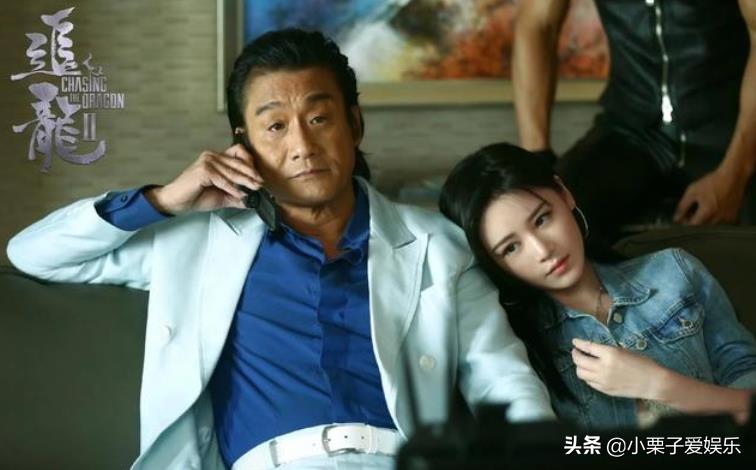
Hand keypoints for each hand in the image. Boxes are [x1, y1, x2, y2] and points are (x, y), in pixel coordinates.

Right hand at [145, 144, 263, 214]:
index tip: (258, 177)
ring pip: (232, 172)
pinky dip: (232, 188)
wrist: (178, 202)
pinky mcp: (203, 170)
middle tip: (261, 184)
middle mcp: (212, 156)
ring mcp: (207, 161)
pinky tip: (240, 194)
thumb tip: (253, 200)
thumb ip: (237, 195)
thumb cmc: (196, 196)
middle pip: (238, 162)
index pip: (238, 153)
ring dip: (245, 182)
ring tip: (254, 189)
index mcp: (216, 158)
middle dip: (251, 175)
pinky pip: (223, 180)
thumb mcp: (223, 196)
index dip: (250, 164)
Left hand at [571, 338, 664, 399]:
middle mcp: (603, 367)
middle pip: (579, 360)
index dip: (578, 343)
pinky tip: (591, 372)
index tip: (574, 341)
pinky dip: (587, 376)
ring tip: (582, 362)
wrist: (653, 382)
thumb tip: (591, 349)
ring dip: (579, 366)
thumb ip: (606, 351)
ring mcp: (603, 380)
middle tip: (576, 351)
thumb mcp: (623, 351)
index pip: (587, 347)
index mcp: (610, 354)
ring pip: (580, 373)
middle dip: (575, 354)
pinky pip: (589, 382)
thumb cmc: (642, 363)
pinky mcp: (604, 390)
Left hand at [673, 168, 745, 224]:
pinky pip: (721, 224)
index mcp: (707, 212)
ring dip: (704, 222)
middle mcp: (718, 218)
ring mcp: (727, 218)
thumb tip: (676, 218)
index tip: (682, 219)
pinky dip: (714, 220)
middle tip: (690, 214)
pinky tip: (712, 210)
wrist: (732, 176)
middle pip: (702, 228)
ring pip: (711, 227)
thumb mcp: (692, 192)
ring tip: (702, 211)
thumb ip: (682, 207)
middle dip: (694, 223)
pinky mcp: (733, 217)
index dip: (685, 224)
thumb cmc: (712, 182)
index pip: (692, 226)